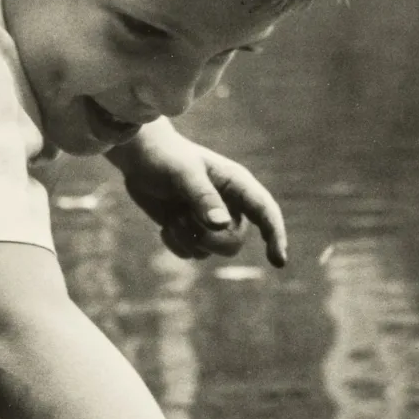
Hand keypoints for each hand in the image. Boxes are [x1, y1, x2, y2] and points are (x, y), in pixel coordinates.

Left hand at [106, 121, 287, 266]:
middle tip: (182, 219)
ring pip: (211, 251)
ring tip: (173, 215)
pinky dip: (176, 243)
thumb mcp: (183, 174)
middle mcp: (229, 205)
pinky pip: (191, 253)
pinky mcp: (193, 231)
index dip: (276, 236)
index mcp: (237, 184)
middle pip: (233, 243)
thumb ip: (203, 198)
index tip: (278, 261)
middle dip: (208, 240)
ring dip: (187, 238)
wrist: (140, 159)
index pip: (265, 212)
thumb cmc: (165, 157)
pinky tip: (166, 223)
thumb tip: (221, 225)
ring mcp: (211, 221)